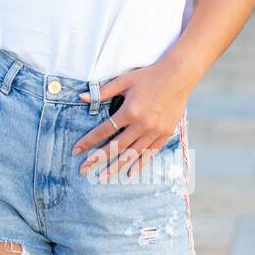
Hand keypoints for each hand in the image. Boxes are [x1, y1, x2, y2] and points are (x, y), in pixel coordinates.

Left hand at [72, 60, 189, 181]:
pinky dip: (140, 164)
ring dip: (117, 167)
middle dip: (98, 160)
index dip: (88, 141)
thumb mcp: (124, 80)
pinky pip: (150, 153)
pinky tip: (130, 174)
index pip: (104, 131)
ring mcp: (155, 131)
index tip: (76, 151)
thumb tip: (81, 97)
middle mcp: (142, 125)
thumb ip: (103, 91)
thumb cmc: (148, 76)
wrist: (178, 76)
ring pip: (133, 154)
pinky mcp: (165, 134)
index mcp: (130, 111)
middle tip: (84, 171)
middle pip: (116, 147)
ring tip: (103, 178)